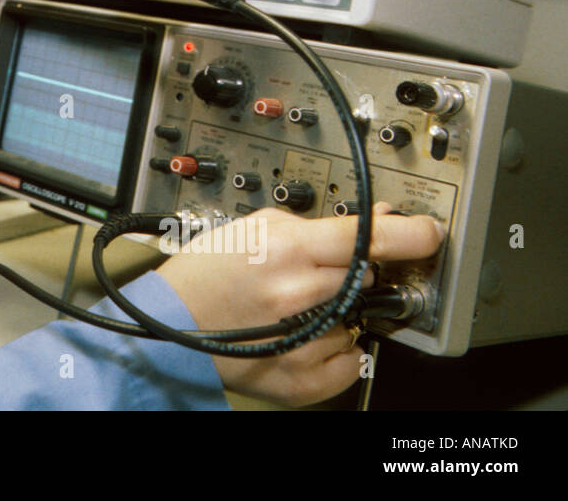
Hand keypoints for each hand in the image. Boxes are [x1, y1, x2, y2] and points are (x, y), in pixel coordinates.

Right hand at [156, 202, 444, 406]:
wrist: (170, 322)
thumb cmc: (204, 273)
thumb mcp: (255, 225)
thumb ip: (314, 223)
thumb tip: (372, 220)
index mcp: (288, 249)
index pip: (371, 237)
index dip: (412, 233)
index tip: (429, 233)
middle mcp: (300, 294)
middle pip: (365, 278)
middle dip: (352, 272)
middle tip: (317, 273)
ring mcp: (303, 339)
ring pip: (356, 319)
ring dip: (337, 310)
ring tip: (293, 307)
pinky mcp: (301, 377)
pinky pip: (348, 360)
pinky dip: (334, 348)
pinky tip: (302, 335)